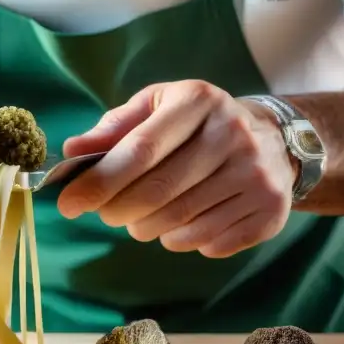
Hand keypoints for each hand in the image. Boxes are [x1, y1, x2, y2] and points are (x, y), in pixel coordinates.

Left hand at [56, 81, 296, 257]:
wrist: (273, 140)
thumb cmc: (196, 124)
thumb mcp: (157, 108)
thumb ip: (114, 128)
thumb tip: (71, 152)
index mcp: (199, 101)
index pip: (140, 150)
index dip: (100, 181)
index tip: (69, 203)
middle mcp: (234, 134)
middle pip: (158, 191)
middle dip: (118, 210)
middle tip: (107, 214)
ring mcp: (257, 174)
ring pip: (180, 222)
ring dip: (147, 228)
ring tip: (142, 218)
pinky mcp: (271, 210)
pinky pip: (209, 243)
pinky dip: (182, 241)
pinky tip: (181, 225)